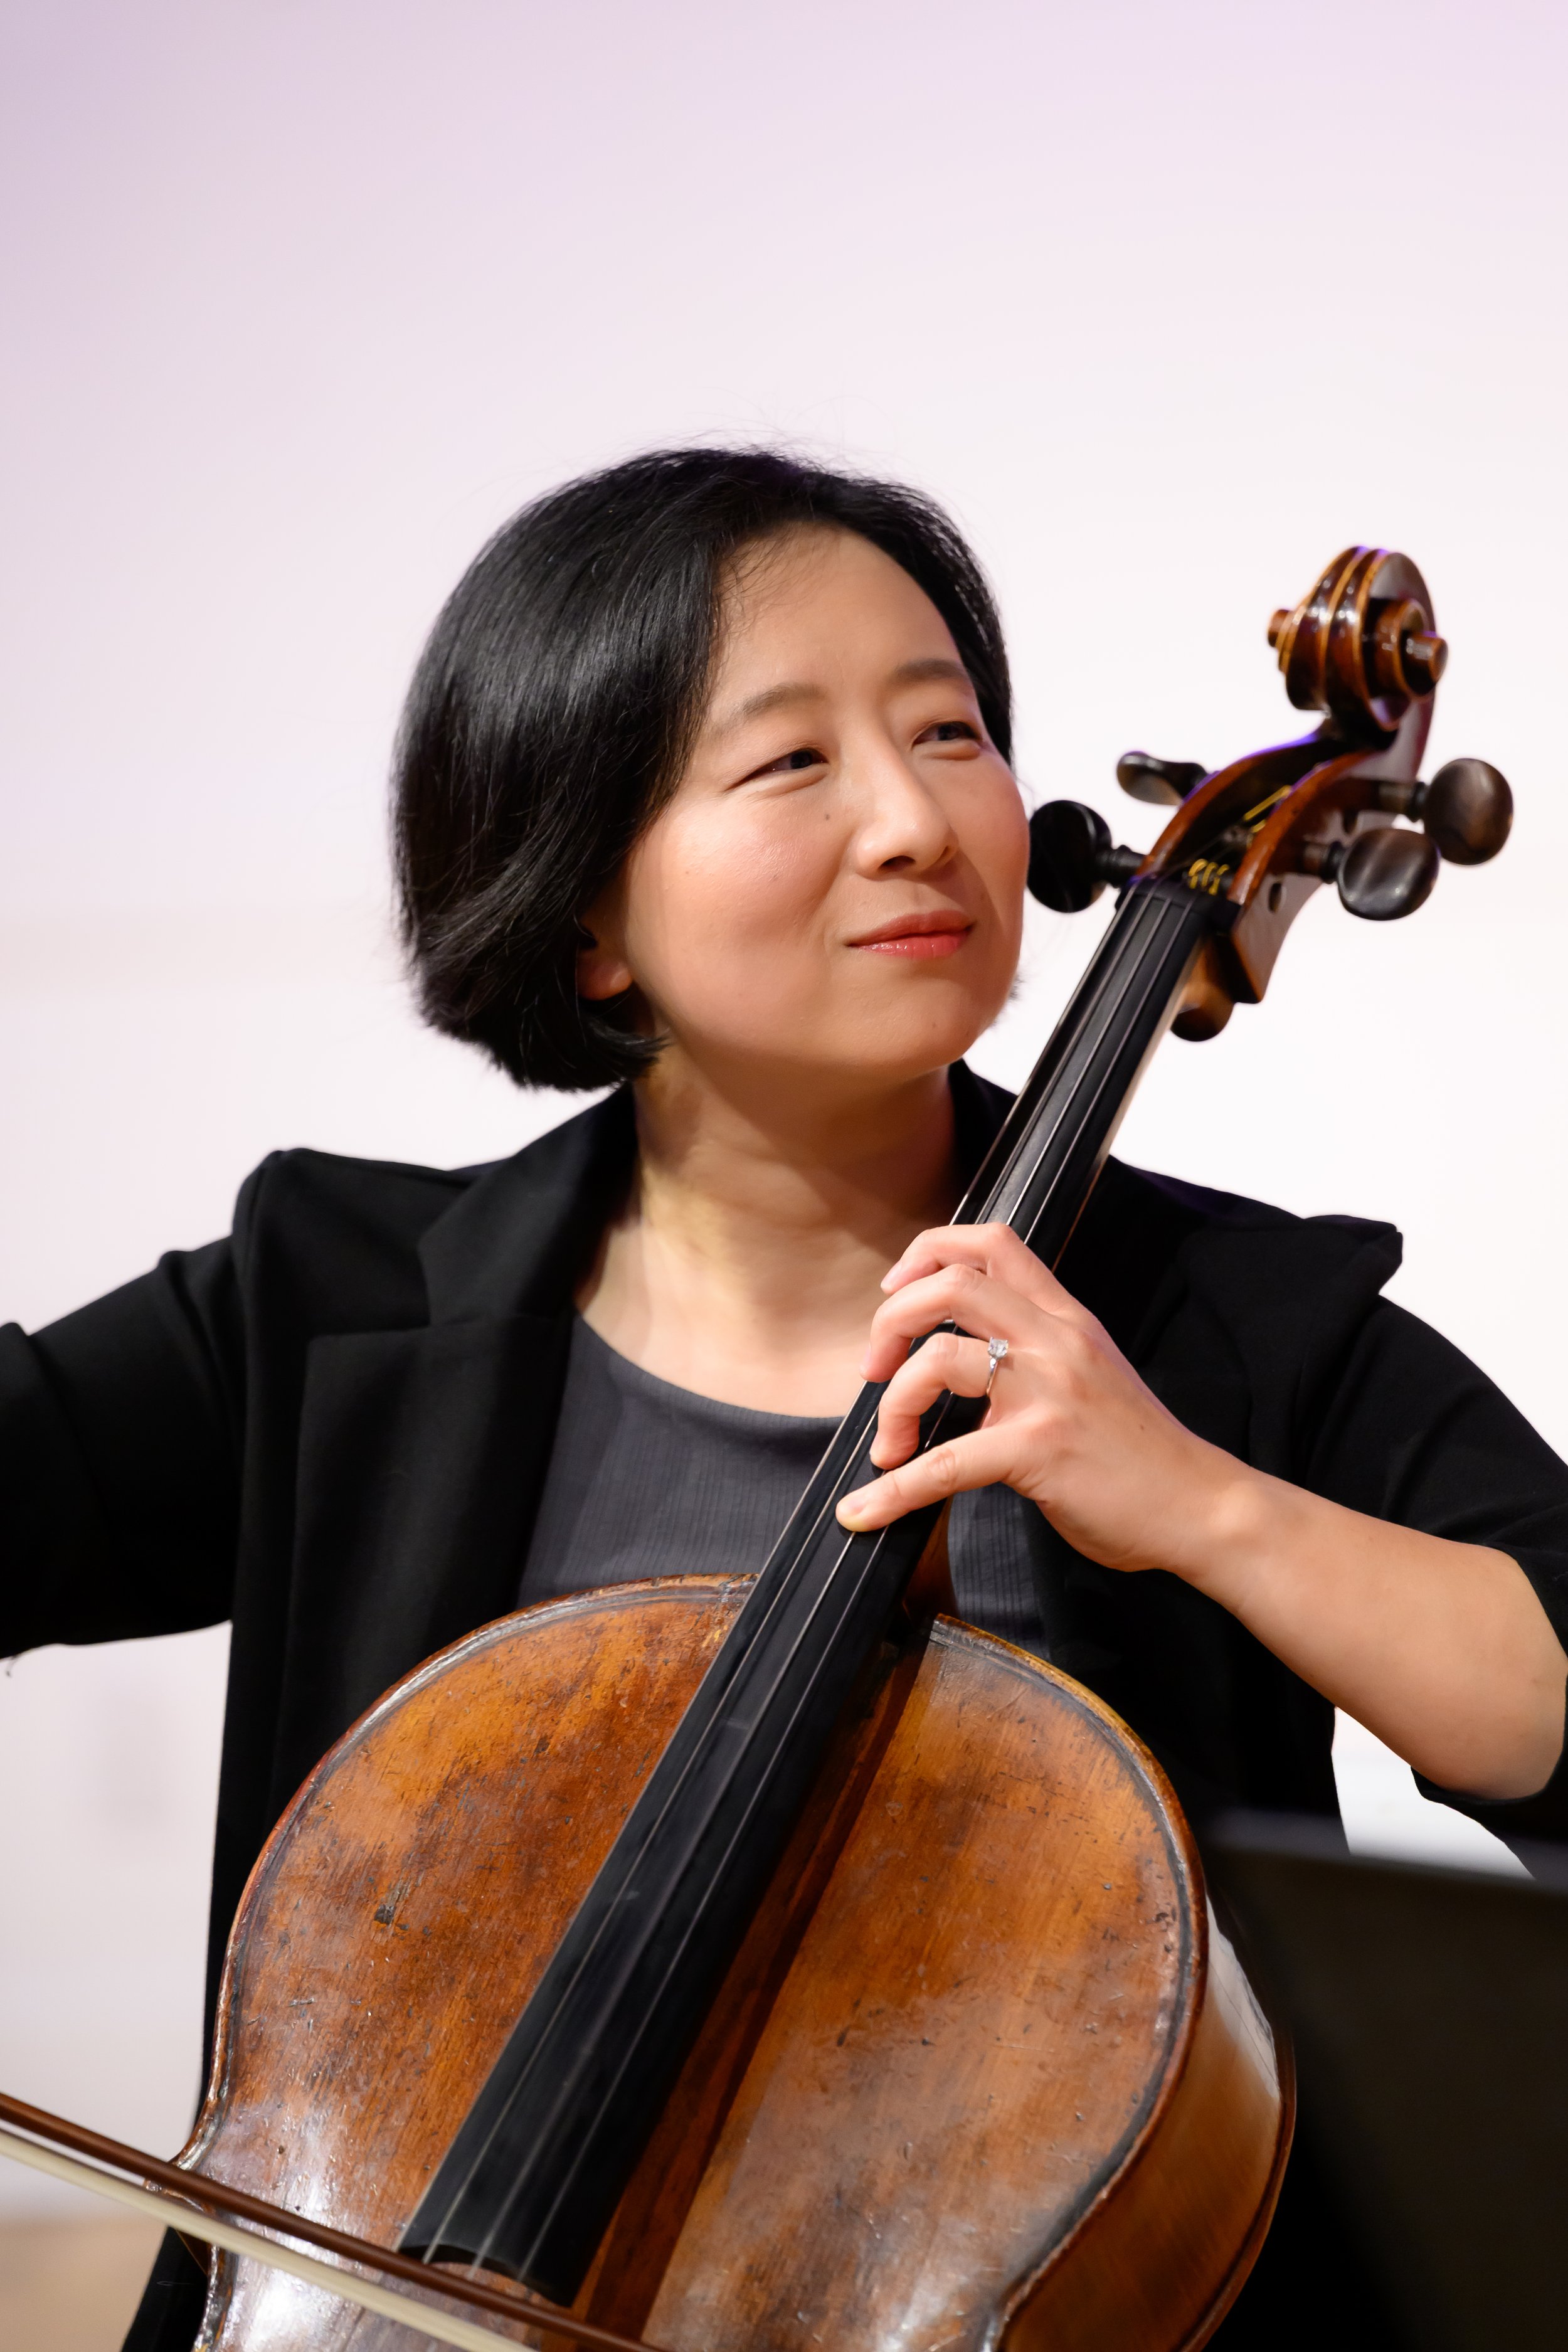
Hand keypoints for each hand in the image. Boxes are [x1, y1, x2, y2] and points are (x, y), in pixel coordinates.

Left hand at [834, 1224, 1567, 1801]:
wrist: (1202, 1506)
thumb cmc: (1140, 1453)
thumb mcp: (1090, 1374)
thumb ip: (1036, 1354)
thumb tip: (961, 1361)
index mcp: (1066, 1318)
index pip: (992, 1241)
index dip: (928, 1253)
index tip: (897, 1293)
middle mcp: (1055, 1340)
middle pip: (951, 1283)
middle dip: (892, 1321)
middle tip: (875, 1369)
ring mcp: (1049, 1392)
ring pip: (938, 1360)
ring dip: (891, 1403)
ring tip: (887, 1447)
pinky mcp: (1040, 1450)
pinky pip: (945, 1463)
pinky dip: (893, 1491)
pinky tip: (865, 1510)